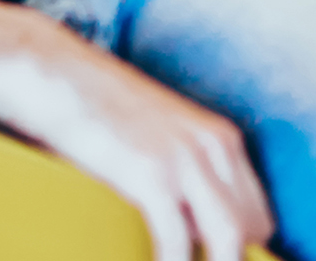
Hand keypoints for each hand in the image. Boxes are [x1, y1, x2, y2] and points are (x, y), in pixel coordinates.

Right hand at [12, 32, 276, 260]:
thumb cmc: (99, 111)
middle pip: (254, 227)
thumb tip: (186, 226)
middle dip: (236, 259)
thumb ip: (183, 176)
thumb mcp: (160, 140)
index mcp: (222, 139)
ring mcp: (186, 159)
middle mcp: (215, 146)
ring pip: (230, 237)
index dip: (247, 248)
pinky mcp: (151, 174)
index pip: (259, 212)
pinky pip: (177, 243)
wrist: (56, 74)